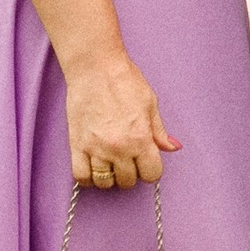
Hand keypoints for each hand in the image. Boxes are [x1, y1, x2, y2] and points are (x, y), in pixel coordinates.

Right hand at [66, 53, 179, 189]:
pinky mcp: (76, 145)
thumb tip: (173, 147)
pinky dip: (88, 178)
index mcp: (141, 138)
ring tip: (111, 164)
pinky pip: (81, 176)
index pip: (151, 175)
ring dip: (110, 177)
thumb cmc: (125, 81)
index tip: (146, 162)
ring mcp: (95, 148)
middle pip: (128, 181)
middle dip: (131, 173)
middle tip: (128, 160)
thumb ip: (160, 131)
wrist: (95, 68)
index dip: (151, 170)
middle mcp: (119, 148)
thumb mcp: (150, 104)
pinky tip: (93, 168)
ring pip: (104, 183)